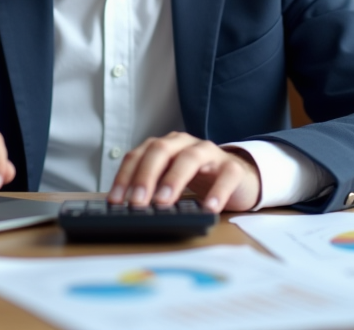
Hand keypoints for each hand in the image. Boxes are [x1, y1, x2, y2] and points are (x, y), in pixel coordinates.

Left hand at [107, 132, 259, 212]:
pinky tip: (209, 208)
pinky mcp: (233, 168)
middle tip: (136, 203)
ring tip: (163, 203)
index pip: (138, 155)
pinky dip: (217, 191)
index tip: (115, 201)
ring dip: (174, 180)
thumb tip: (126, 210)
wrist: (239, 178)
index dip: (124, 176)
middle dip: (145, 176)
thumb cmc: (197, 180)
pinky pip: (226, 175)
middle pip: (161, 150)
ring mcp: (210, 153)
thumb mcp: (169, 181)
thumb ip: (151, 188)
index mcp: (165, 146)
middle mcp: (185, 144)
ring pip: (190, 158)